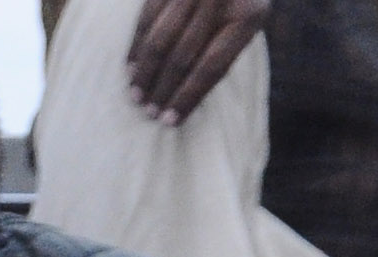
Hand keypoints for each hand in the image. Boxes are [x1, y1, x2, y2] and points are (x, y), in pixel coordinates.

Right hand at [128, 0, 270, 119]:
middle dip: (164, 88)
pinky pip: (147, 19)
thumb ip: (226, 47)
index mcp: (248, 15)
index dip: (189, 96)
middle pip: (184, 56)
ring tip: (135, 96)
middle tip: (149, 113)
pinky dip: (136, 46)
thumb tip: (190, 93)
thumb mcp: (247, 17)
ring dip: (145, 72)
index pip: (213, 66)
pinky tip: (129, 68)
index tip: (170, 120)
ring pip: (161, 39)